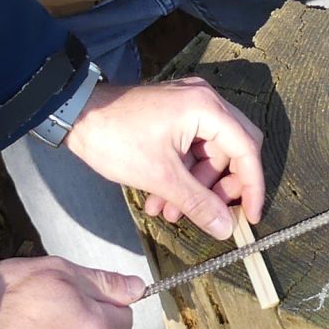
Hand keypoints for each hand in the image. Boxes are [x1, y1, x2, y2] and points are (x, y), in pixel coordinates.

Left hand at [62, 78, 263, 238]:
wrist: (76, 115)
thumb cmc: (114, 137)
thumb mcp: (160, 177)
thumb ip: (198, 204)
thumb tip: (225, 227)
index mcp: (206, 108)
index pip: (247, 150)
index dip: (252, 187)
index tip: (249, 216)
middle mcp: (204, 101)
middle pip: (234, 150)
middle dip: (221, 188)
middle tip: (210, 214)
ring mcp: (189, 106)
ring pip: (210, 153)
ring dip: (195, 186)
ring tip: (171, 213)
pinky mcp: (175, 115)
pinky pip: (192, 148)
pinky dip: (183, 174)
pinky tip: (162, 199)